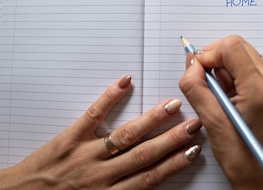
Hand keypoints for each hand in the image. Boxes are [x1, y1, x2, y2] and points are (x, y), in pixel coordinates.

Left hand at [0, 76, 201, 188]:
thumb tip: (144, 185)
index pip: (148, 179)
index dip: (173, 164)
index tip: (192, 151)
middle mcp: (100, 176)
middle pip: (143, 155)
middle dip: (171, 140)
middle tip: (194, 124)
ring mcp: (84, 154)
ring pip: (124, 136)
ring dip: (151, 120)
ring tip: (172, 106)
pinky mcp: (67, 138)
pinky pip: (92, 115)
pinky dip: (109, 97)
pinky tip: (125, 82)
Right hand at [178, 35, 262, 188]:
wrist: (262, 179)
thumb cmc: (244, 159)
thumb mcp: (212, 122)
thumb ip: (196, 88)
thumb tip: (190, 65)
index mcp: (259, 88)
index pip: (231, 46)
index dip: (209, 55)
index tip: (197, 72)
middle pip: (237, 46)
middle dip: (215, 60)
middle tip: (207, 85)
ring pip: (240, 56)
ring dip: (222, 69)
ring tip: (218, 97)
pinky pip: (245, 69)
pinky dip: (231, 77)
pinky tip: (226, 99)